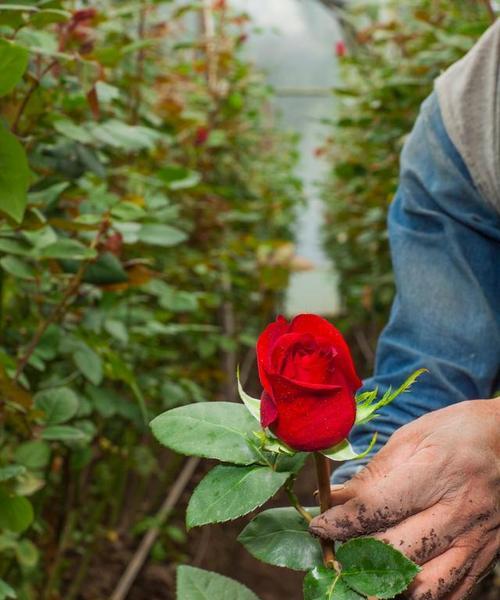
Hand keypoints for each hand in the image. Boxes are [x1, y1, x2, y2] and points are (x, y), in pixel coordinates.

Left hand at [309, 399, 499, 599]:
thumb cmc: (455, 432)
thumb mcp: (411, 439)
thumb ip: (373, 475)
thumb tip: (332, 499)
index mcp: (437, 472)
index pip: (378, 508)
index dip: (342, 522)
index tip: (319, 526)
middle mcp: (460, 511)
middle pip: (398, 552)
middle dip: (356, 557)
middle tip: (333, 553)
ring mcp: (477, 541)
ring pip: (425, 586)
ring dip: (386, 588)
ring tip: (360, 575)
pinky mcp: (487, 559)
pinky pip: (450, 595)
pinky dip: (418, 598)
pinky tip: (395, 588)